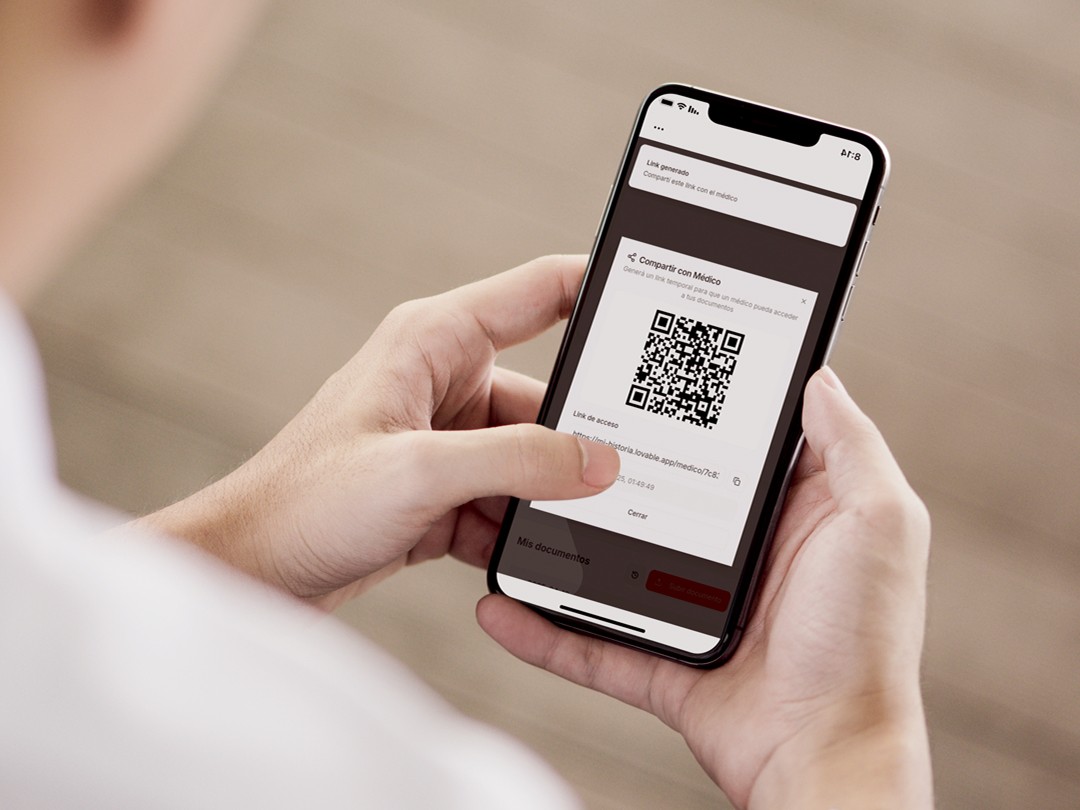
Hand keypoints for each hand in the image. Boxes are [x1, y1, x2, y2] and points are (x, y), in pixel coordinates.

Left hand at [137, 255, 618, 608]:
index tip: (657, 311)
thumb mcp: (419, 473)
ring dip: (537, 495)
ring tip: (540, 526)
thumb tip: (599, 461)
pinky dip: (510, 528)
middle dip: (575, 439)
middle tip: (615, 472)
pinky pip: (505, 499)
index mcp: (435, 340)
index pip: (541, 293)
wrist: (253, 573)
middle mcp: (444, 381)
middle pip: (547, 395)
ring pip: (531, 457)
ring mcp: (444, 438)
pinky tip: (501, 552)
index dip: (601, 291)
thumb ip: (518, 461)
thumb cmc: (304, 502)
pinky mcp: (441, 489)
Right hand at [478, 368, 932, 808]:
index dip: (699, 408)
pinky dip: (546, 630)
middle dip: (609, 469)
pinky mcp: (664, 659)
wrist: (825, 757)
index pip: (734, 445)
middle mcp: (741, 555)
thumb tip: (820, 379)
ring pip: (613, 564)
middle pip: (658, 497)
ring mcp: (695, 608)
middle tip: (558, 431)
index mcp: (790, 514)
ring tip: (513, 508)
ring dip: (564, 544)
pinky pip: (593, 641)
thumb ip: (851, 449)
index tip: (652, 373)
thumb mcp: (879, 525)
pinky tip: (505, 606)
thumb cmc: (863, 645)